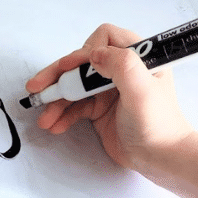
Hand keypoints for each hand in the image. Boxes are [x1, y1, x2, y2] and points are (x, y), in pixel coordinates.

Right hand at [26, 24, 193, 171]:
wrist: (159, 158)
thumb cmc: (158, 124)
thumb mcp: (142, 91)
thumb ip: (121, 66)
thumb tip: (94, 55)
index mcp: (137, 58)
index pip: (104, 40)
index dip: (84, 52)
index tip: (69, 69)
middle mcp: (121, 70)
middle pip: (81, 63)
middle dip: (58, 76)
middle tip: (37, 87)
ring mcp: (108, 90)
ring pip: (73, 86)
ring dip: (56, 100)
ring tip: (44, 119)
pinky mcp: (99, 109)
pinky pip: (74, 107)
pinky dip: (62, 115)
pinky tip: (54, 125)